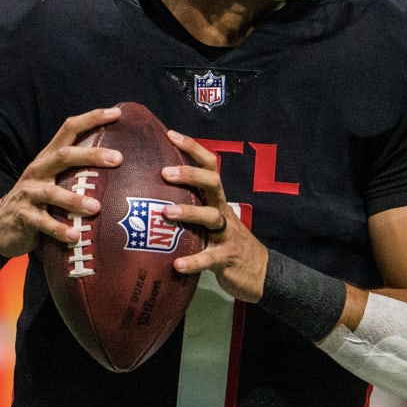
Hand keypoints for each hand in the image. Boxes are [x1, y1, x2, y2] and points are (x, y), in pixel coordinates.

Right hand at [0, 107, 121, 258]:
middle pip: (64, 155)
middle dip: (91, 155)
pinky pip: (42, 223)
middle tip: (118, 159)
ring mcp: (29, 192)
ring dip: (74, 199)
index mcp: (49, 157)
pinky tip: (75, 236)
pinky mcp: (23, 216)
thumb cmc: (40, 200)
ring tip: (96, 207)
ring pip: (52, 192)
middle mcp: (38, 170)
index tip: (116, 113)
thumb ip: (78, 171)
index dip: (91, 118)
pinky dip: (59, 229)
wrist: (2, 225)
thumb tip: (122, 165)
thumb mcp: (55, 179)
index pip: (69, 129)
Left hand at [161, 129, 268, 302]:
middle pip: (213, 183)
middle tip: (165, 172)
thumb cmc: (223, 240)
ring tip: (165, 212)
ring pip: (211, 217)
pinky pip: (209, 258)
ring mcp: (226, 234)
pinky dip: (193, 261)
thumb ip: (188, 205)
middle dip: (190, 174)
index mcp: (216, 198)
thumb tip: (149, 191)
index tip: (170, 134)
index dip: (193, 148)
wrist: (258, 271)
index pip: (209, 165)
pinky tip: (177, 264)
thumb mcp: (208, 218)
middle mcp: (222, 210)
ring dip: (189, 213)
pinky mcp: (226, 259)